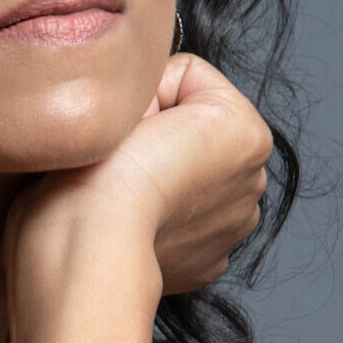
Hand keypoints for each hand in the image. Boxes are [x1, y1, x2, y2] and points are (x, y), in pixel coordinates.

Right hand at [5, 54, 272, 307]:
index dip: (147, 95)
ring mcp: (233, 227)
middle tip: (124, 158)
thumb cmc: (104, 170)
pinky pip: (185, 222)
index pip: (185, 79)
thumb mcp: (134, 89)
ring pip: (190, 176)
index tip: (130, 125)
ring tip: (127, 190)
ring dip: (163, 177)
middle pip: (193, 130)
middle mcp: (253, 180)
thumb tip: (147, 97)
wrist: (90, 244)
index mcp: (247, 129)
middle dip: (162, 136)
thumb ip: (152, 78)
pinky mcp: (208, 263)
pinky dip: (163, 220)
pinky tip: (138, 222)